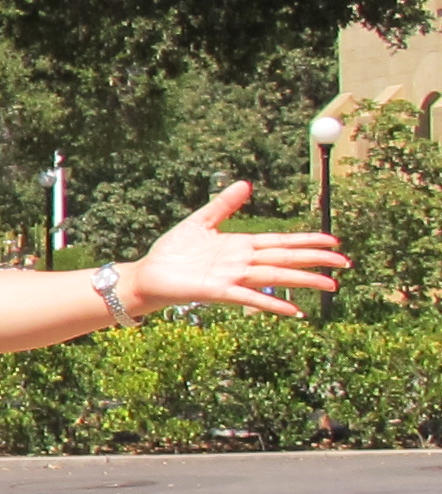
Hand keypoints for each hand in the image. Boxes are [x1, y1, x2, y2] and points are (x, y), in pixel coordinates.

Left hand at [126, 183, 345, 316]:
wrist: (148, 274)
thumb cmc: (173, 252)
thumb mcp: (200, 222)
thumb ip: (223, 204)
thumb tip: (246, 184)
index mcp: (241, 246)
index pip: (281, 242)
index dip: (307, 241)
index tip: (333, 241)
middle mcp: (242, 263)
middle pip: (286, 259)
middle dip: (316, 261)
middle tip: (345, 264)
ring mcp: (232, 277)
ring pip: (275, 277)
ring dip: (303, 281)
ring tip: (330, 285)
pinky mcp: (218, 291)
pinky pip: (249, 297)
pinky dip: (272, 303)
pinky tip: (294, 310)